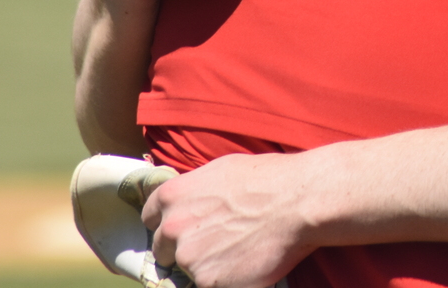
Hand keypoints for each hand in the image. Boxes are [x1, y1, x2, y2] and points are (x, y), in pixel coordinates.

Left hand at [144, 153, 312, 287]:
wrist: (297, 202)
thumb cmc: (268, 179)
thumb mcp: (221, 171)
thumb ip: (195, 190)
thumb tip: (191, 202)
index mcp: (172, 196)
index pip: (150, 218)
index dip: (169, 224)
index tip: (186, 228)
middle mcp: (172, 228)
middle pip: (163, 249)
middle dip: (183, 248)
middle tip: (215, 244)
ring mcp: (188, 258)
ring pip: (186, 270)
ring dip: (205, 266)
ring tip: (236, 253)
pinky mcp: (207, 282)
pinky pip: (208, 285)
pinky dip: (224, 279)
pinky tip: (245, 265)